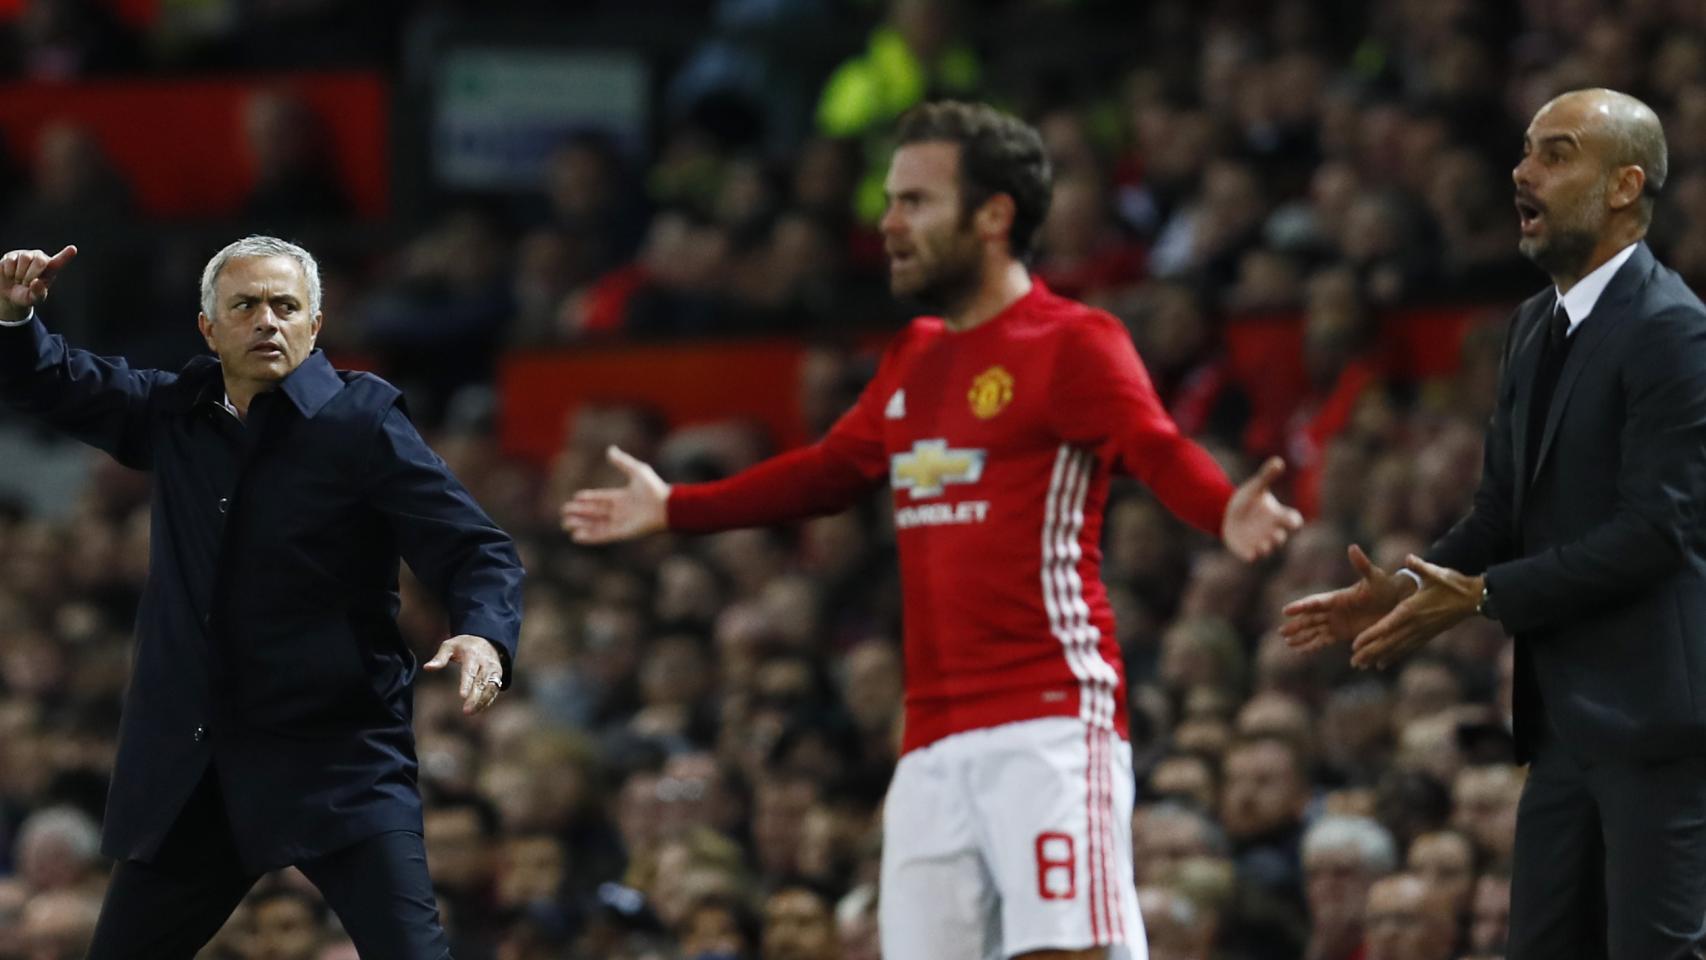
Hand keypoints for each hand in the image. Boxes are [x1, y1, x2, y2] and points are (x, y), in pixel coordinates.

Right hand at [0, 246, 77, 323]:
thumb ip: (38, 293)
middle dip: (32, 274)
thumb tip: (36, 282)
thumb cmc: (26, 295)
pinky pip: (10, 261)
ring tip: (19, 280)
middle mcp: (39, 259)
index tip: (73, 249)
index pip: (59, 262)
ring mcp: (25, 255)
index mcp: (50, 269)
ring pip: (24, 258)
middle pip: (40, 260)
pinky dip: (9, 272)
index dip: (66, 255)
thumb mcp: (33, 299)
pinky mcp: (11, 255)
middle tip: (26, 284)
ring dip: (20, 274)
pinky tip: (10, 275)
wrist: (8, 294)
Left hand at [424, 634, 505, 714]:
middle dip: (475, 697)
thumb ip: (439, 658)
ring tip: (470, 712)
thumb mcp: (449, 646)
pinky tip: (478, 710)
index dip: (467, 684)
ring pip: (491, 688)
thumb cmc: (463, 646)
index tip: (462, 696)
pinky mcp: (498, 677)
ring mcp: (494, 671)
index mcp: (473, 655)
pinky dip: (487, 701)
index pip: (470, 671)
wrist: (486, 641)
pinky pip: (494, 691)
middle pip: (482, 682)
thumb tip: (426, 668)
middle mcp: (486, 663)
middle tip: (466, 711)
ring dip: (482, 702)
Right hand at [559, 445, 668, 543]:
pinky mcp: (621, 534)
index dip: (588, 499)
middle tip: (564, 512)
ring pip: (595, 525)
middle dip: (579, 513)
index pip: (600, 499)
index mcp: (622, 497)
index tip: (575, 498)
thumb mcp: (637, 471)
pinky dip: (589, 536)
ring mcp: (620, 523)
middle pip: (595, 513)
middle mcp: (620, 511)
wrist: (666, 507)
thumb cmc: (654, 489)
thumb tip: (610, 449)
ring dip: (580, 524)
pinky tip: (576, 535)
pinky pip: (601, 536)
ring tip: (566, 524)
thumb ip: (622, 462)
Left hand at [1221, 457, 1304, 561]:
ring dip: (1266, 548)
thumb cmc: (1248, 499)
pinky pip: (1252, 556)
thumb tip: (1278, 460)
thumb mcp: (1256, 486)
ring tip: (1262, 546)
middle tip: (1275, 534)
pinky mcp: (1247, 549)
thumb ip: (1267, 475)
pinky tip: (1249, 556)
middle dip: (1278, 537)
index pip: (1293, 520)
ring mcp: (1260, 541)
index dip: (1294, 521)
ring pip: (1268, 549)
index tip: (1292, 519)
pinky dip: (1251, 556)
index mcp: (1278, 516)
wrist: (1228, 512)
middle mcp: (1272, 531)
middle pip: (1280, 537)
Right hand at [1281, 544, 1410, 652]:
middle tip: (1281, 631)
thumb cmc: (1384, 586)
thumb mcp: (1374, 576)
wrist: (1396, 601)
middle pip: (1310, 618)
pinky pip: (1323, 640)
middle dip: (1296, 625)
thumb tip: (1352, 547)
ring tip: (1286, 641)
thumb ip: (1361, 564)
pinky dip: (1312, 645)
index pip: (1315, 602)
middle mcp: (1333, 610)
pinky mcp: (1343, 633)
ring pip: (1314, 630)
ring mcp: (1337, 622)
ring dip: (1300, 636)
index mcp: (1337, 597)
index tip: (1286, 611)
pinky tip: (1299, 650)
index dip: (1301, 606)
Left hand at [1349, 556, 1481, 669]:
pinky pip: (1407, 649)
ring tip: (1360, 666)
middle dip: (1369, 652)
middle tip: (1352, 663)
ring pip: (1396, 648)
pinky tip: (1382, 665)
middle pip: (1388, 642)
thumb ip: (1419, 566)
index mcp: (1412, 609)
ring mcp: (1421, 632)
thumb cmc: (1452, 584)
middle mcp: (1415, 625)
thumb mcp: (1435, 572)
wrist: (1473, 599)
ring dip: (1378, 658)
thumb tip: (1408, 558)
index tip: (1355, 644)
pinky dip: (1393, 657)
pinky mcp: (1427, 636)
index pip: (1387, 626)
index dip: (1370, 636)